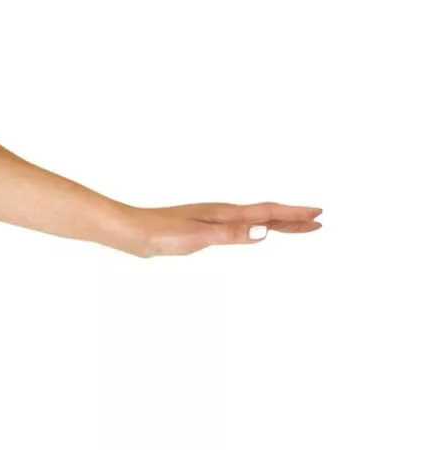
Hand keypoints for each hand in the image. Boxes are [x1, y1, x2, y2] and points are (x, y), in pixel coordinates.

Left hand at [123, 201, 323, 257]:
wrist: (131, 232)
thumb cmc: (160, 234)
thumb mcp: (198, 236)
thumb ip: (231, 234)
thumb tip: (264, 233)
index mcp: (226, 214)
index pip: (268, 213)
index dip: (294, 215)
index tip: (318, 214)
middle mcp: (222, 213)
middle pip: (266, 215)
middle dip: (293, 219)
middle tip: (318, 220)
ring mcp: (212, 219)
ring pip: (253, 220)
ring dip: (276, 222)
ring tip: (294, 226)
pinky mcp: (201, 228)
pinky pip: (238, 226)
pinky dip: (254, 228)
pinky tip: (251, 232)